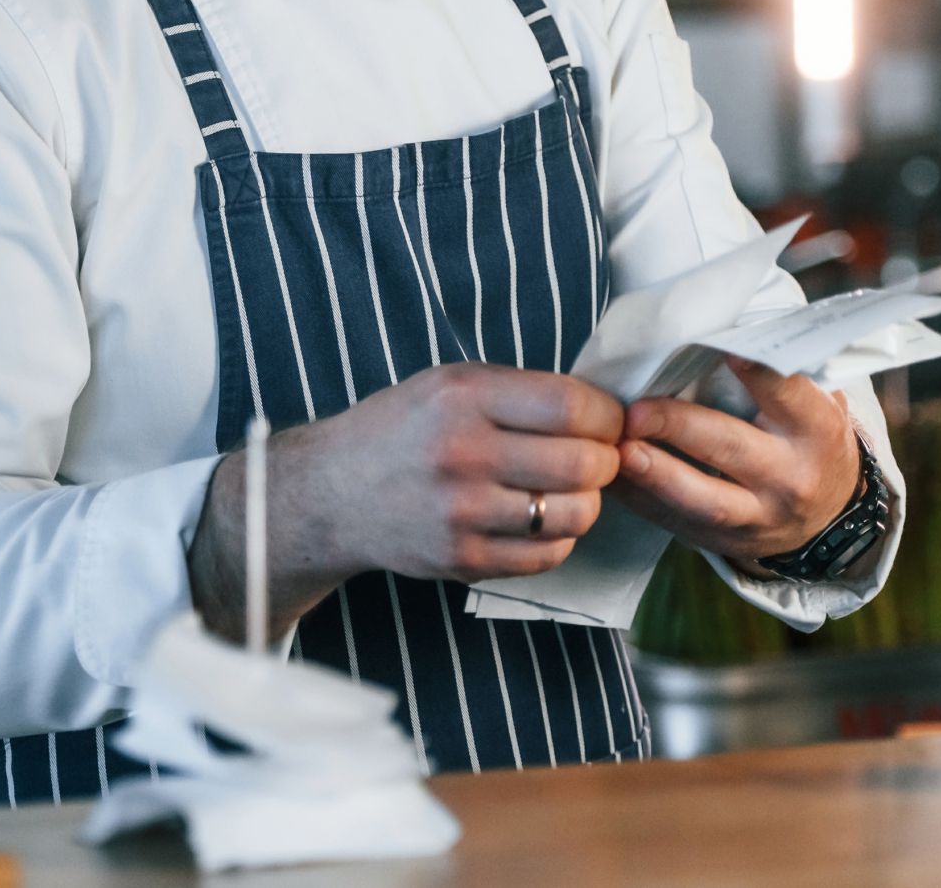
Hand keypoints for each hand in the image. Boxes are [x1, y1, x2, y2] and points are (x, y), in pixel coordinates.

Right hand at [188, 363, 622, 643]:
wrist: (331, 492)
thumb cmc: (400, 430)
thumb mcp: (448, 384)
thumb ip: (519, 392)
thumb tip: (605, 410)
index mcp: (461, 396)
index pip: (570, 406)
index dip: (608, 415)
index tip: (609, 420)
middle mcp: (461, 453)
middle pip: (581, 463)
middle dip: (605, 460)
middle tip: (598, 457)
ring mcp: (461, 512)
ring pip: (573, 514)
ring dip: (586, 502)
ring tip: (568, 490)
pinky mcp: (461, 558)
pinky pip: (546, 555)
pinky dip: (558, 538)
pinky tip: (540, 520)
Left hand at [609, 358, 860, 563]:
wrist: (829, 515)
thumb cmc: (805, 439)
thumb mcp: (811, 404)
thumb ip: (774, 376)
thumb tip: (712, 329)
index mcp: (815, 430)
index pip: (787, 395)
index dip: (757, 373)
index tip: (721, 348)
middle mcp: (791, 477)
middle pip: (731, 449)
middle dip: (678, 427)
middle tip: (635, 411)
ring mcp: (759, 517)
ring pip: (705, 500)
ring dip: (656, 474)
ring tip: (617, 452)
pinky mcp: (726, 542)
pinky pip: (675, 523)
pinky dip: (638, 498)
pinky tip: (607, 475)